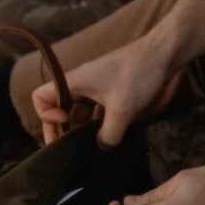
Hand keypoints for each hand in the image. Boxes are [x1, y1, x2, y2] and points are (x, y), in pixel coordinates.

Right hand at [32, 35, 171, 146]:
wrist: (164, 53)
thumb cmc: (140, 75)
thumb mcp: (123, 111)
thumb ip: (109, 135)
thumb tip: (103, 148)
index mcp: (75, 82)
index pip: (40, 97)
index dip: (47, 116)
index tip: (67, 123)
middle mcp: (81, 82)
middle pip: (56, 107)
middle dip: (60, 129)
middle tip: (69, 151)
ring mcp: (95, 85)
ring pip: (77, 110)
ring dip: (79, 128)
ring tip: (90, 147)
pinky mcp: (110, 89)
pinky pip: (94, 108)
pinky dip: (96, 122)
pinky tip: (110, 136)